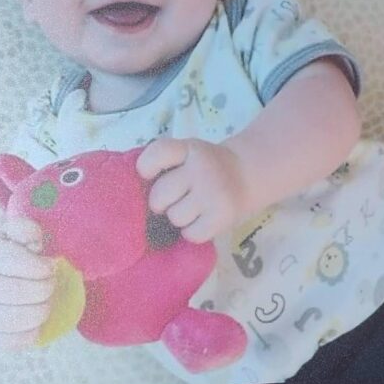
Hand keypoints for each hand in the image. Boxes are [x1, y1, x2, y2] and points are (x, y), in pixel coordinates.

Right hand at [0, 214, 57, 348]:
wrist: (26, 275)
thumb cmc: (31, 252)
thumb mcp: (29, 231)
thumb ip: (27, 227)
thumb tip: (33, 240)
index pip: (5, 259)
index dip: (34, 266)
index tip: (50, 265)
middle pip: (11, 291)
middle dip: (42, 288)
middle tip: (51, 284)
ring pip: (9, 318)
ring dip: (38, 311)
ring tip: (46, 303)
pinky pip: (7, 342)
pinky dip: (29, 335)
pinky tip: (38, 324)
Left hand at [138, 137, 253, 242]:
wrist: (247, 174)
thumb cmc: (206, 168)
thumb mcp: (188, 154)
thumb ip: (166, 165)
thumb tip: (135, 193)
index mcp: (189, 149)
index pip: (158, 153)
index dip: (146, 167)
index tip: (148, 175)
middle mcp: (202, 169)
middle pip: (160, 195)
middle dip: (162, 202)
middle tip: (175, 199)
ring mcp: (213, 193)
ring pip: (175, 217)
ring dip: (179, 217)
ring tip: (192, 209)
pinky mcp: (222, 216)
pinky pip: (191, 234)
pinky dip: (193, 232)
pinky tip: (202, 220)